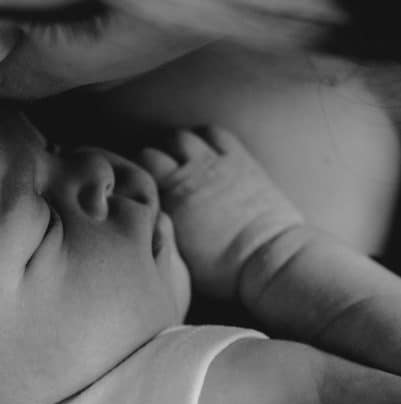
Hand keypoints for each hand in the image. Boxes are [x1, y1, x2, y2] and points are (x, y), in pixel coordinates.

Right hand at [140, 127, 302, 297]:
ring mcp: (217, 164)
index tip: (136, 187)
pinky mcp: (241, 161)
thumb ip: (158, 227)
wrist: (268, 260)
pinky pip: (216, 134)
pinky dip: (205, 138)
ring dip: (176, 145)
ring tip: (178, 162)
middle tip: (155, 174)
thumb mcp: (177, 255)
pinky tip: (204, 153)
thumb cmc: (222, 269)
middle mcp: (191, 174)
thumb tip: (146, 216)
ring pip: (184, 137)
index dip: (134, 175)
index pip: (139, 167)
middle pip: (158, 147)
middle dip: (152, 158)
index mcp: (173, 198)